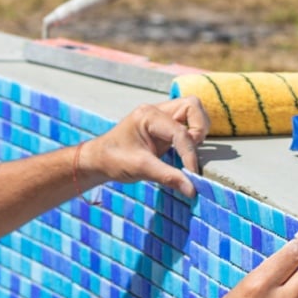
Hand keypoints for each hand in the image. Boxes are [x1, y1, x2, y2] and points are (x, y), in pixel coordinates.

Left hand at [82, 96, 209, 197]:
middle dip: (199, 129)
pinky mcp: (165, 127)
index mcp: (148, 116)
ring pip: (193, 113)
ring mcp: (162, 117)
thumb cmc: (113, 160)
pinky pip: (187, 125)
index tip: (192, 176)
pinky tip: (183, 154)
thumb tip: (192, 190)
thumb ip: (168, 177)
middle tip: (191, 153)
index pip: (180, 132)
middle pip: (192, 107)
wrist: (99, 160)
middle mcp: (157, 111)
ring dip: (197, 132)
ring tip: (186, 153)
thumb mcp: (140, 169)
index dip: (190, 155)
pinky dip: (191, 138)